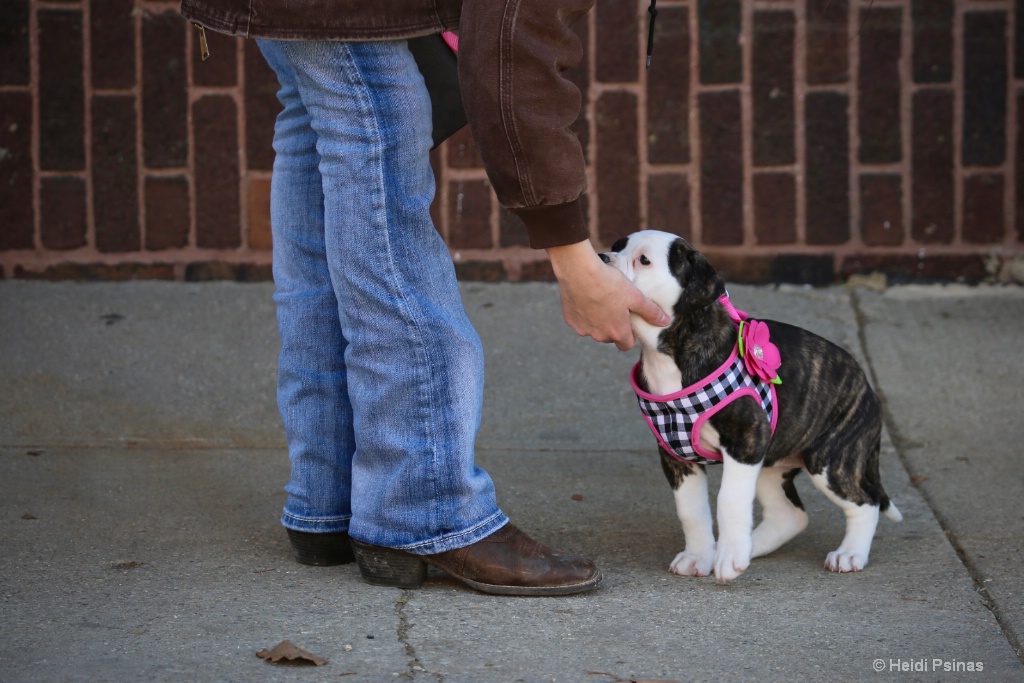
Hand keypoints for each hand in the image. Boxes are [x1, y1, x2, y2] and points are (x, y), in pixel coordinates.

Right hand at [547, 241, 669, 350]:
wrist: (579, 271)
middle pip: (610, 337)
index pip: (627, 345)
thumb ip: (651, 311)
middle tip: (615, 306)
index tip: (629, 320)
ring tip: (600, 300)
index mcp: (617, 332)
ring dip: (598, 321)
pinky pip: (580, 321)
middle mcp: (599, 336)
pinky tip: (586, 298)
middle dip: (613, 326)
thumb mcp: (635, 296)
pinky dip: (584, 314)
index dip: (630, 335)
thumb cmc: (609, 283)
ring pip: (594, 329)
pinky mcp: (570, 321)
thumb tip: (665, 321)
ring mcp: (583, 329)